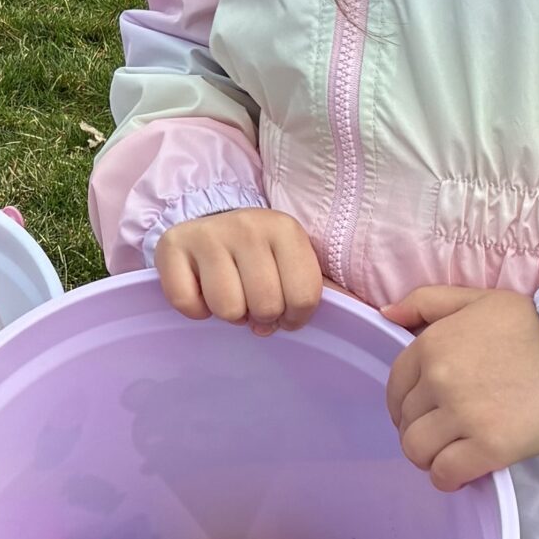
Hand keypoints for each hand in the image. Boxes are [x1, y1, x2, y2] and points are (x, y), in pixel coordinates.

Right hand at [154, 208, 322, 335]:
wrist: (206, 220)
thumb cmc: (260, 254)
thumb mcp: (294, 262)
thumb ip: (325, 290)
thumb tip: (366, 317)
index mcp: (285, 229)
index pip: (304, 299)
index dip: (294, 318)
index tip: (283, 309)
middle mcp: (248, 225)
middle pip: (265, 306)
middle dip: (259, 316)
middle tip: (252, 300)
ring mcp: (208, 234)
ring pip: (228, 309)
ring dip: (228, 313)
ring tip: (229, 292)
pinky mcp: (172, 247)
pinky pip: (189, 305)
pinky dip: (196, 310)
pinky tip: (201, 289)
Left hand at [383, 286, 538, 488]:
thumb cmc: (534, 323)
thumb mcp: (478, 299)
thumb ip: (428, 302)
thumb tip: (386, 313)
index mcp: (432, 344)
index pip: (396, 386)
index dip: (404, 405)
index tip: (421, 414)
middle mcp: (439, 379)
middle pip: (406, 421)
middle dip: (419, 431)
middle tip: (444, 436)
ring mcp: (463, 414)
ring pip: (418, 450)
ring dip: (429, 458)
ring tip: (450, 456)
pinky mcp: (490, 447)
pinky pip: (447, 473)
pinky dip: (448, 478)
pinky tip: (463, 474)